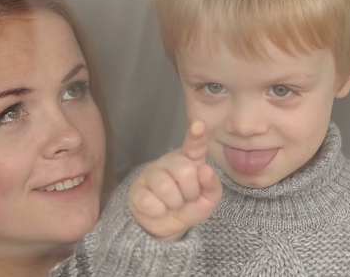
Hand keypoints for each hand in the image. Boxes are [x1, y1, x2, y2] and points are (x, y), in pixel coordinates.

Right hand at [128, 120, 221, 239]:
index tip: (199, 125)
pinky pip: (150, 202)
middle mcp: (170, 161)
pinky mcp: (136, 189)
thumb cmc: (189, 205)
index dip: (196, 135)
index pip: (194, 144)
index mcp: (190, 159)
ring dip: (175, 203)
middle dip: (190, 192)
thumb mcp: (208, 199)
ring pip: (166, 187)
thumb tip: (205, 170)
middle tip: (186, 198)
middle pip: (185, 171)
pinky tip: (158, 208)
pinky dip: (159, 211)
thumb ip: (212, 185)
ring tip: (173, 204)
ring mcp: (152, 173)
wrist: (166, 224)